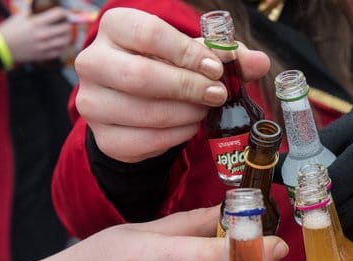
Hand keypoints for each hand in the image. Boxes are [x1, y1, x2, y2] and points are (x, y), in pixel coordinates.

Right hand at [0, 7, 71, 62]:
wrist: (3, 47)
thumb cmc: (11, 30)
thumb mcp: (21, 16)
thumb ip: (35, 11)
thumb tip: (47, 8)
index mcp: (36, 23)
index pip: (58, 14)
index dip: (64, 12)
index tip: (65, 14)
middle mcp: (42, 34)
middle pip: (66, 28)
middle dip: (67, 24)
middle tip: (65, 24)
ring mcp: (44, 46)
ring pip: (66, 40)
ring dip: (67, 36)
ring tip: (64, 33)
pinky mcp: (44, 55)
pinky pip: (60, 51)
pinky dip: (63, 46)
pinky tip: (60, 43)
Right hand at [74, 7, 270, 162]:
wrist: (136, 101)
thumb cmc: (167, 66)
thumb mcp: (194, 54)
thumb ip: (227, 56)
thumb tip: (259, 62)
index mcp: (115, 27)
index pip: (149, 33)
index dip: (187, 53)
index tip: (215, 69)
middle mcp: (93, 61)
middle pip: (140, 76)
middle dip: (188, 87)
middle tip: (217, 95)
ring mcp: (92, 102)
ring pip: (143, 112)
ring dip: (185, 114)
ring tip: (204, 110)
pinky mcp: (103, 137)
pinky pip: (144, 141)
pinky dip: (176, 136)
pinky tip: (190, 127)